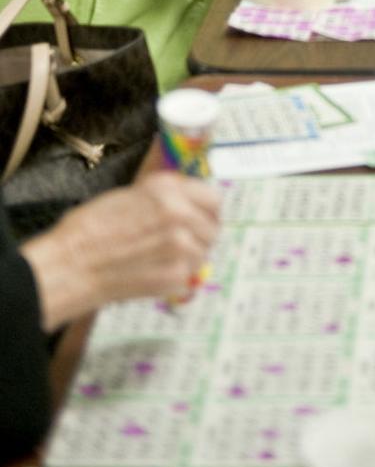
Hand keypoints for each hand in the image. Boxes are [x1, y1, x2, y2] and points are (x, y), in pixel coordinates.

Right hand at [22, 172, 221, 329]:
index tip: (203, 217)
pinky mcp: (175, 276)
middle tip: (181, 243)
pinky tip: (153, 273)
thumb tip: (187, 204)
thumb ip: (165, 198)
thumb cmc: (89, 230)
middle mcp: (181, 214)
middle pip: (212, 227)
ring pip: (203, 253)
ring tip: (161, 259)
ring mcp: (181, 246)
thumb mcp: (131, 196)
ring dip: (189, 257)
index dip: (207, 210)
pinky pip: (188, 275)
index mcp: (169, 189)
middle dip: (200, 235)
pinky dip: (176, 277)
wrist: (70, 266)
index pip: (213, 198)